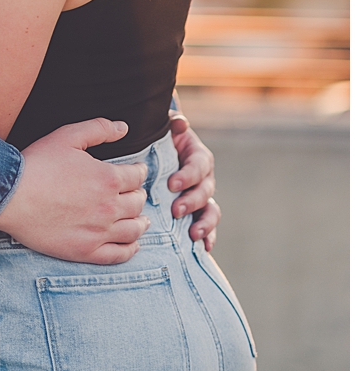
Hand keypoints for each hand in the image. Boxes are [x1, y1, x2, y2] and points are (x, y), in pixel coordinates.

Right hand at [0, 118, 149, 263]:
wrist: (9, 196)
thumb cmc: (35, 164)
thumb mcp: (66, 136)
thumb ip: (98, 128)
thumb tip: (124, 127)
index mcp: (107, 178)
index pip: (137, 176)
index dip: (138, 172)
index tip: (135, 172)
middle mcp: (109, 207)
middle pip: (138, 203)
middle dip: (138, 195)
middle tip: (134, 193)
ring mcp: (100, 231)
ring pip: (134, 229)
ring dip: (141, 222)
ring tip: (141, 220)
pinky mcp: (87, 250)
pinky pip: (120, 254)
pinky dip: (131, 249)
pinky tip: (132, 244)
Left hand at [169, 111, 218, 250]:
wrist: (158, 152)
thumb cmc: (160, 140)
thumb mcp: (164, 129)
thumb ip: (173, 125)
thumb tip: (180, 123)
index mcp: (198, 156)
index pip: (199, 166)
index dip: (188, 176)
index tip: (171, 184)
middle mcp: (204, 178)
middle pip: (205, 191)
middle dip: (192, 202)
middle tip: (175, 210)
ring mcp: (203, 196)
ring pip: (211, 211)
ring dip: (204, 223)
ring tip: (193, 234)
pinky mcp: (197, 211)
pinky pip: (208, 225)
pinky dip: (209, 236)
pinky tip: (205, 247)